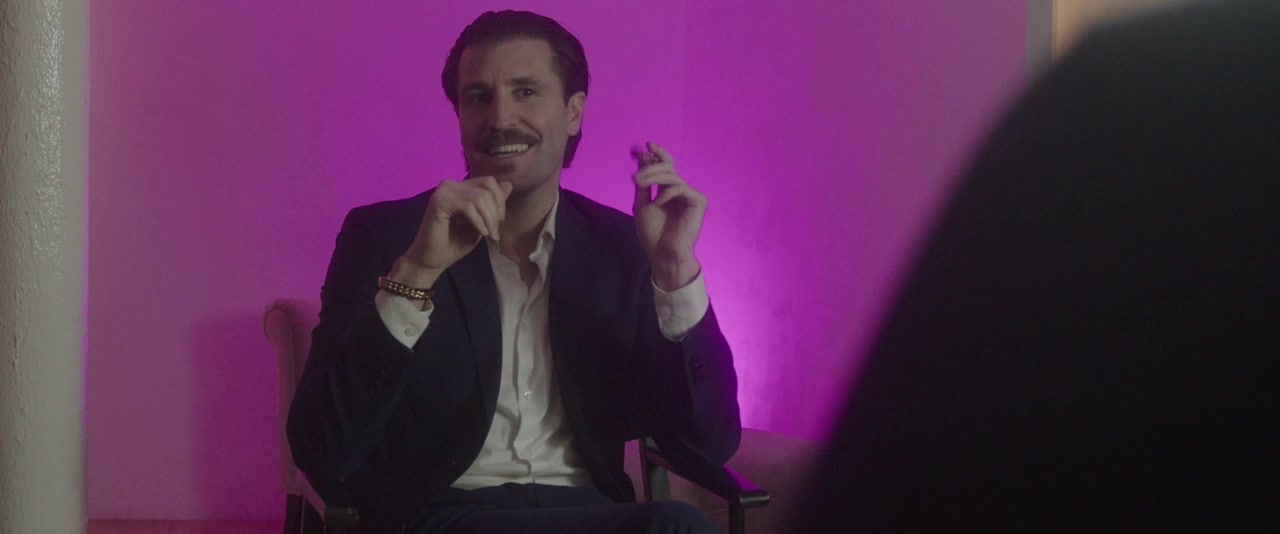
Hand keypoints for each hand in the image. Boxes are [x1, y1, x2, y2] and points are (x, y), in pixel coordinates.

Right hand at [390, 176, 511, 287]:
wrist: (433, 260)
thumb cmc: (455, 243)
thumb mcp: (481, 221)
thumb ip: (492, 203)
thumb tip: (509, 183)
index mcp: (460, 187)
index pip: (489, 182)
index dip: (500, 200)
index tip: (499, 222)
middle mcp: (451, 185)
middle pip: (487, 187)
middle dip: (495, 212)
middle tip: (494, 233)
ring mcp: (444, 191)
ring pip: (479, 197)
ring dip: (489, 219)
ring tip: (488, 235)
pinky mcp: (439, 202)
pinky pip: (468, 206)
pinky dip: (479, 221)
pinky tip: (481, 233)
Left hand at [632, 142, 705, 290]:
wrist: (662, 252)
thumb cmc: (653, 233)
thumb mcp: (642, 203)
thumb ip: (644, 183)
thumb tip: (642, 158)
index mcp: (669, 191)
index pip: (666, 167)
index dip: (658, 154)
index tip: (647, 144)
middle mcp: (681, 191)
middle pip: (668, 167)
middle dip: (651, 167)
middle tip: (637, 175)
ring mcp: (691, 196)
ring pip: (672, 175)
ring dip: (653, 176)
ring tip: (640, 184)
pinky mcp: (699, 201)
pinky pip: (680, 187)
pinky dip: (666, 193)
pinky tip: (659, 203)